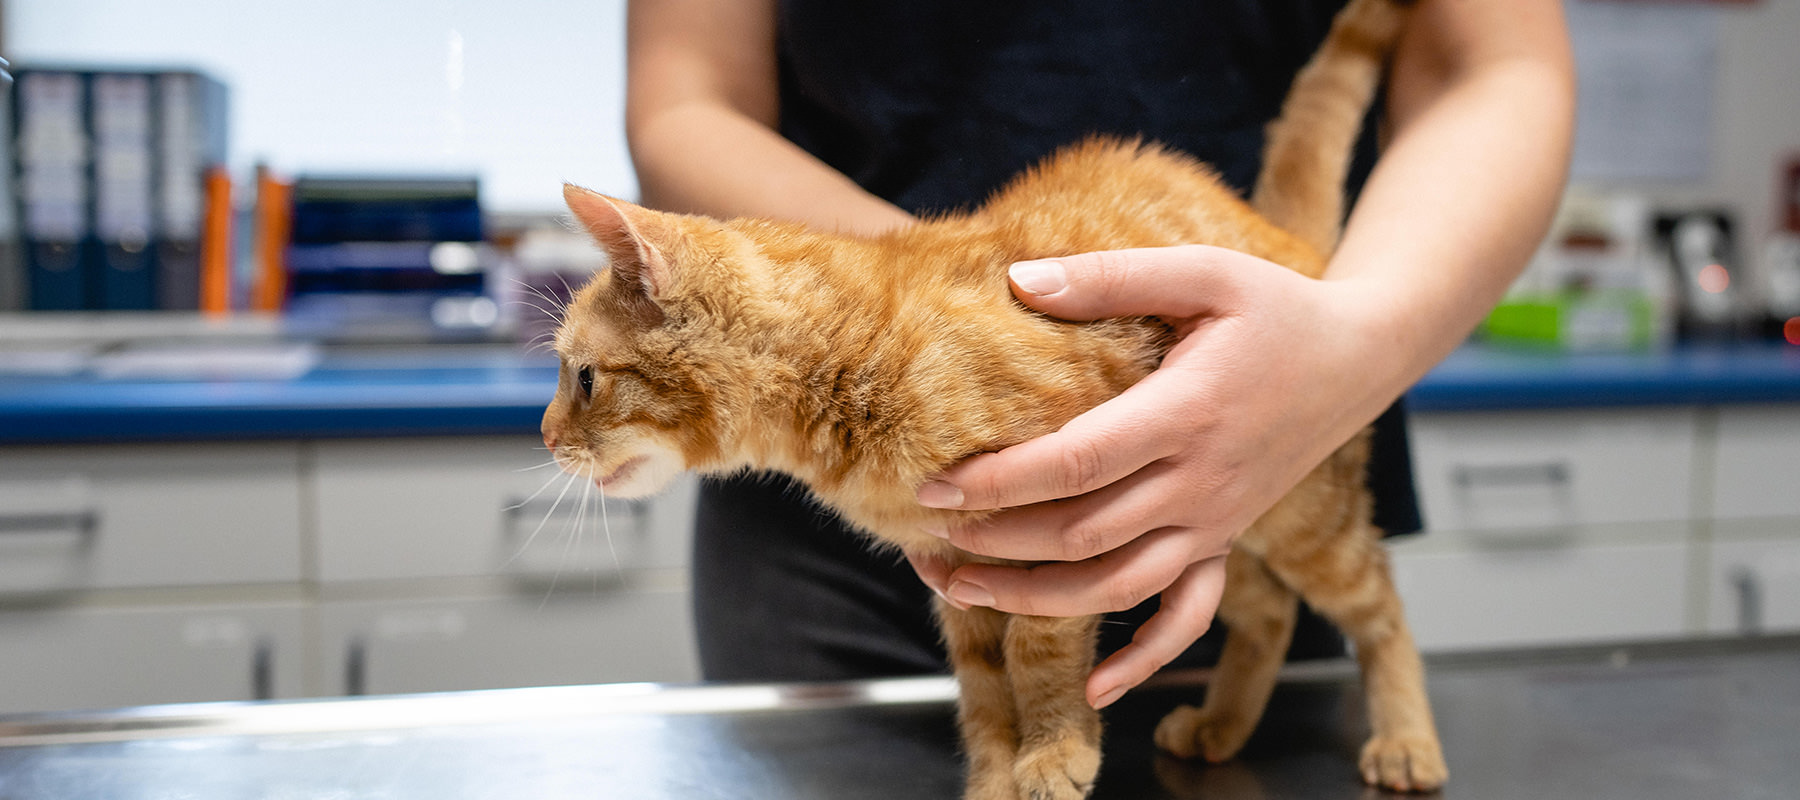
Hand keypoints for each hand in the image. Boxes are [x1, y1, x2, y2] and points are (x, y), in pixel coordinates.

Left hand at [909, 245, 1406, 707]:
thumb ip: (1110, 277)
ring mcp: (1214, 521)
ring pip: (1118, 585)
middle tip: (927, 533)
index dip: (999, 482)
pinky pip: (1188, 617)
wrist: (1358, 358)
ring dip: (1035, 599)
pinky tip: (1095, 689)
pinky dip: (1143, 658)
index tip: (934, 485)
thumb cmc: (1274, 309)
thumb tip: (1016, 279)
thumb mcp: (1203, 273)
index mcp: (1187, 413)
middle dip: (995, 542)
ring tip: (961, 589)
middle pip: (1083, 533)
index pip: (1077, 463)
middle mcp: (1199, 482)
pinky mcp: (1224, 542)